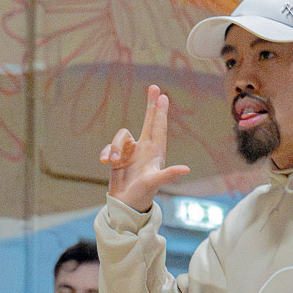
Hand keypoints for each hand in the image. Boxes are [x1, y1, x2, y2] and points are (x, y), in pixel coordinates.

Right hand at [99, 86, 190, 212]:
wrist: (126, 205)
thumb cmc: (143, 195)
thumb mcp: (155, 183)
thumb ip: (169, 174)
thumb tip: (186, 170)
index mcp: (155, 153)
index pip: (158, 127)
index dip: (160, 112)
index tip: (163, 96)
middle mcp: (144, 149)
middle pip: (147, 121)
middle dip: (150, 105)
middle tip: (153, 86)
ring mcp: (130, 152)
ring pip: (121, 136)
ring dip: (116, 147)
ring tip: (115, 162)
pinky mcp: (118, 158)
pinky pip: (110, 147)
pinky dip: (107, 153)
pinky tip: (106, 162)